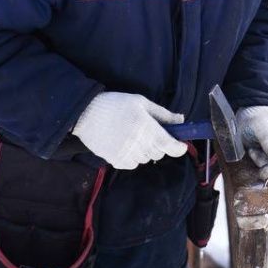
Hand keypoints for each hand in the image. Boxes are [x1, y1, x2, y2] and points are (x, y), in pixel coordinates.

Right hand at [71, 92, 186, 168]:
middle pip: (159, 153)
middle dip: (158, 144)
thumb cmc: (115, 104)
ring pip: (146, 159)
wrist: (85, 113)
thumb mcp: (141, 102)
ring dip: (144, 150)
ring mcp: (126, 153)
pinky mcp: (116, 160)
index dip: (179, 148)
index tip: (181, 146)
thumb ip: (163, 114)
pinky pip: (132, 164)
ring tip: (133, 136)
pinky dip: (132, 157)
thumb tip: (181, 120)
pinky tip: (124, 143)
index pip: (169, 145)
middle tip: (149, 132)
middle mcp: (138, 143)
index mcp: (146, 127)